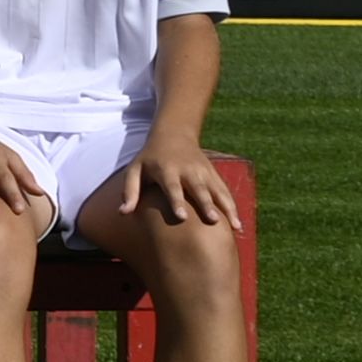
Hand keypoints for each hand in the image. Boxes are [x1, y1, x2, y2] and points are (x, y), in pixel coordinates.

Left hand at [115, 136, 243, 230]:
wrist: (174, 135)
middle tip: (213, 221)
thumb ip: (130, 191)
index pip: (173, 187)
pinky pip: (225, 192)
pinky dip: (233, 206)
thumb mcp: (135, 169)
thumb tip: (123, 213)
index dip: (177, 201)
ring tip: (236, 226)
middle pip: (199, 189)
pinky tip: (239, 224)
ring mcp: (204, 172)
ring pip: (217, 191)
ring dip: (227, 208)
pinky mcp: (214, 174)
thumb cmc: (150, 158)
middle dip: (206, 204)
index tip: (182, 217)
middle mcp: (188, 170)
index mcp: (167, 170)